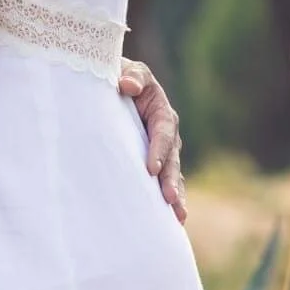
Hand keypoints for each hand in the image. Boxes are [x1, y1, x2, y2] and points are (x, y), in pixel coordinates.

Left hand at [118, 57, 185, 224]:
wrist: (110, 86)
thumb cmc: (117, 77)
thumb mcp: (124, 69)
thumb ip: (132, 75)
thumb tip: (127, 85)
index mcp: (161, 112)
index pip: (163, 132)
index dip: (159, 150)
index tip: (151, 169)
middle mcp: (166, 133)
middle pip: (172, 159)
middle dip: (170, 180)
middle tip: (169, 200)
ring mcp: (161, 151)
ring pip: (172, 174)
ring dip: (175, 195)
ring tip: (178, 216)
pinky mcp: (153, 163)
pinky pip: (163, 181)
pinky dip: (167, 200)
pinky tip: (171, 221)